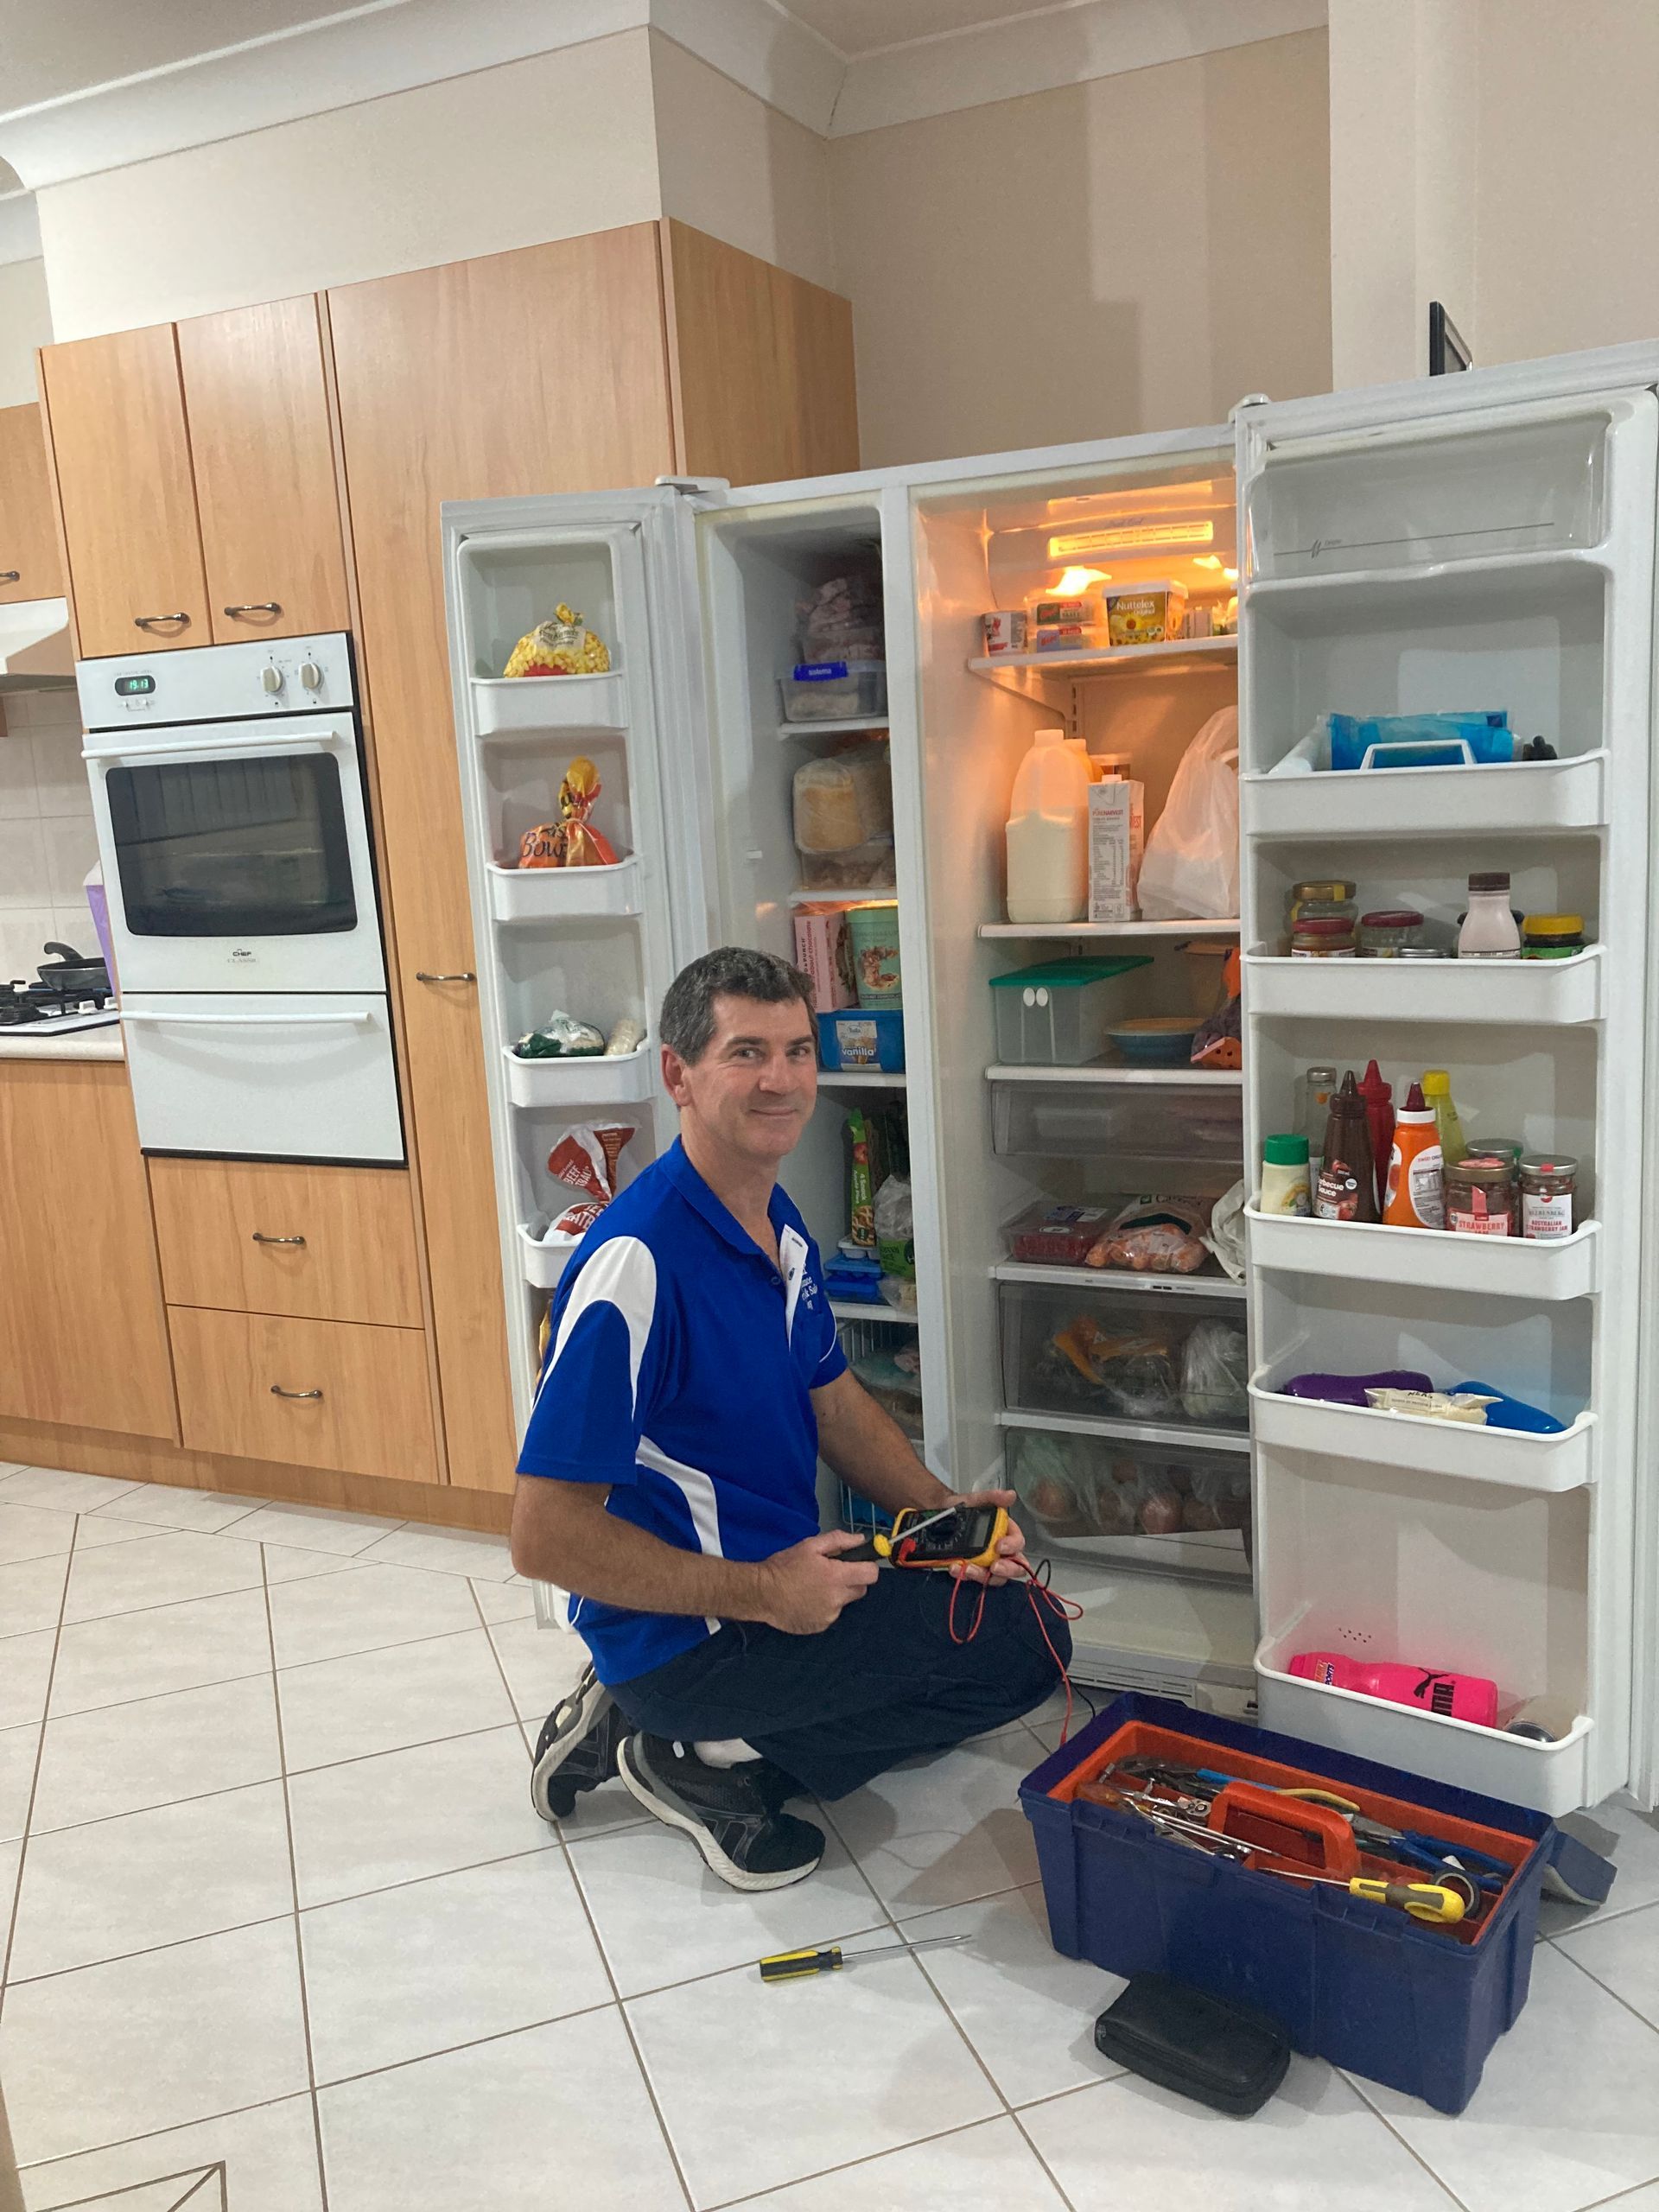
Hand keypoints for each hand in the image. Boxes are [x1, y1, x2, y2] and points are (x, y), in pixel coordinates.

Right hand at [755, 1531, 879, 1634]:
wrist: (761, 1593)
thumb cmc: (784, 1566)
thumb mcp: (810, 1546)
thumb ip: (839, 1540)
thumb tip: (861, 1540)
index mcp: (838, 1577)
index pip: (871, 1574)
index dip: (866, 1567)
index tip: (857, 1564)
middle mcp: (838, 1600)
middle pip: (860, 1590)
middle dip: (851, 1581)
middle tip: (830, 1574)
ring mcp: (829, 1616)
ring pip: (843, 1603)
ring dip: (835, 1596)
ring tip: (812, 1588)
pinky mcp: (819, 1627)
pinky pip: (829, 1615)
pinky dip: (822, 1608)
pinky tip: (805, 1601)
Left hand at [949, 1488, 1029, 1585]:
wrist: (939, 1515)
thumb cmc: (962, 1508)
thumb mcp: (976, 1499)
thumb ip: (992, 1497)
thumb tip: (1010, 1495)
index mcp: (1006, 1533)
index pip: (1018, 1542)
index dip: (1012, 1546)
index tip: (999, 1546)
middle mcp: (1000, 1551)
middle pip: (1014, 1566)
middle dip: (1006, 1569)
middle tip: (993, 1567)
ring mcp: (987, 1562)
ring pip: (994, 1577)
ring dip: (982, 1575)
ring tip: (967, 1568)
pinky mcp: (973, 1569)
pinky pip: (974, 1578)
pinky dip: (965, 1575)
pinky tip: (955, 1568)